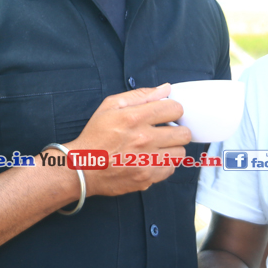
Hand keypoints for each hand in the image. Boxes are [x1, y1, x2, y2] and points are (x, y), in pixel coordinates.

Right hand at [68, 84, 191, 196]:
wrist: (83, 167)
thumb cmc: (96, 135)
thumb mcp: (110, 106)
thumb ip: (140, 95)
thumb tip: (166, 89)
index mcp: (135, 118)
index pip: (175, 109)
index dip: (172, 110)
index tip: (165, 115)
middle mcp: (144, 140)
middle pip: (184, 133)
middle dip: (176, 130)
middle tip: (165, 131)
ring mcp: (147, 161)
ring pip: (180, 153)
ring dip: (172, 148)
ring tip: (159, 147)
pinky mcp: (147, 178)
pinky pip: (170, 169)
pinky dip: (164, 164)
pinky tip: (152, 159)